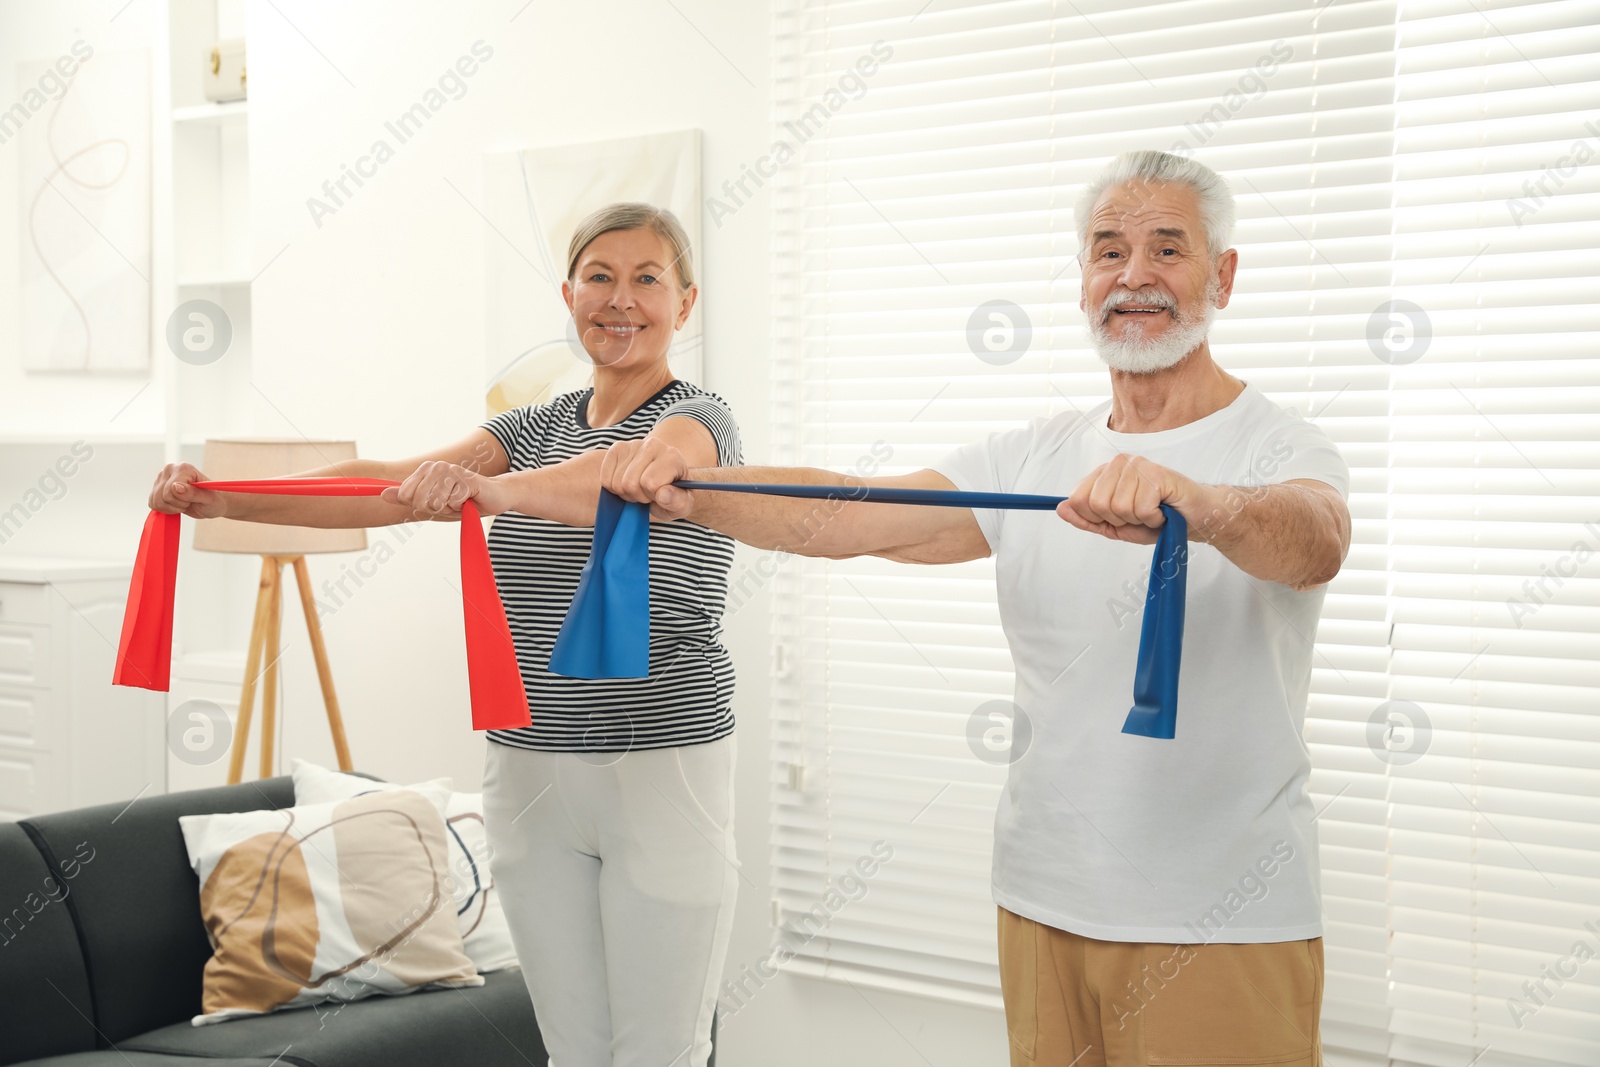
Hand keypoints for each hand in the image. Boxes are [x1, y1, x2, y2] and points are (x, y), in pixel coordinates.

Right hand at [149, 463, 227, 518]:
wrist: (211, 504)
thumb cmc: (213, 500)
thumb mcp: (208, 499)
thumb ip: (193, 493)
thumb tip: (175, 487)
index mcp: (183, 468)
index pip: (170, 489)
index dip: (182, 500)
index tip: (194, 499)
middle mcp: (170, 469)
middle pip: (161, 496)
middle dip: (176, 504)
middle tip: (189, 502)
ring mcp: (161, 478)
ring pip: (155, 500)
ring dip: (170, 507)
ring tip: (183, 503)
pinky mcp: (156, 487)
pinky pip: (152, 503)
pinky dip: (164, 509)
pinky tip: (175, 505)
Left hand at [380, 461, 512, 520]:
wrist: (494, 496)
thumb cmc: (462, 500)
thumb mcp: (431, 501)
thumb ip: (407, 497)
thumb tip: (382, 494)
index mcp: (425, 469)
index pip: (404, 495)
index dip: (419, 506)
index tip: (434, 502)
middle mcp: (437, 467)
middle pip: (418, 500)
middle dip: (434, 509)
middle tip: (449, 503)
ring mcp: (452, 471)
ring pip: (435, 503)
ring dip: (449, 509)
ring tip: (460, 502)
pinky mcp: (467, 480)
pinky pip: (453, 504)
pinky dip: (461, 508)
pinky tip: (470, 500)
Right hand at [600, 437, 693, 519]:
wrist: (664, 483)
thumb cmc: (673, 495)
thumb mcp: (682, 505)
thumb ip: (678, 502)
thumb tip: (663, 495)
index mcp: (672, 457)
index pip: (649, 482)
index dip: (652, 496)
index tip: (659, 494)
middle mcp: (653, 445)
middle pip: (630, 483)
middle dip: (638, 495)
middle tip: (648, 493)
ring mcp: (633, 444)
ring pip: (616, 482)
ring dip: (626, 493)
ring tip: (639, 488)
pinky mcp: (617, 448)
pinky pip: (605, 478)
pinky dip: (613, 488)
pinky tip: (626, 483)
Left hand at [1056, 454, 1211, 544]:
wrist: (1194, 518)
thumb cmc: (1157, 519)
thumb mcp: (1115, 526)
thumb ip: (1086, 519)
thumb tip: (1060, 509)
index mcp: (1104, 473)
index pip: (1077, 499)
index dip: (1095, 518)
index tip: (1115, 519)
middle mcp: (1119, 464)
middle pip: (1096, 504)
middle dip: (1118, 520)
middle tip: (1137, 516)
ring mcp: (1138, 466)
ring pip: (1119, 508)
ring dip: (1138, 520)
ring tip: (1152, 512)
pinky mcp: (1157, 474)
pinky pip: (1141, 508)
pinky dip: (1153, 519)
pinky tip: (1163, 510)